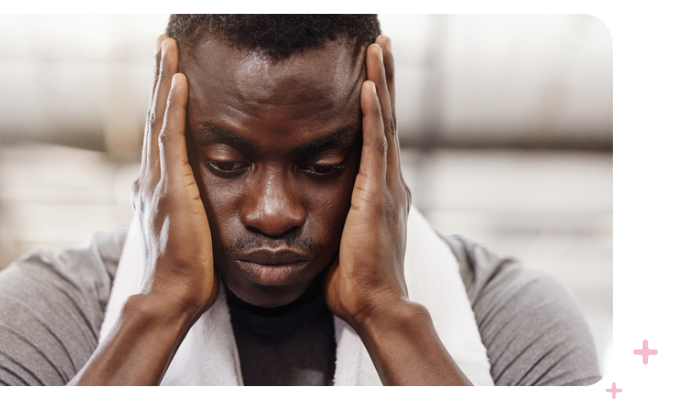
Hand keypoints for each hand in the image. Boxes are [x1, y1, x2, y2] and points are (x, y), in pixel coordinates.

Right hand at [131, 35, 218, 319]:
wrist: (175, 294)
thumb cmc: (185, 268)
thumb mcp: (179, 228)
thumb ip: (173, 204)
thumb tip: (161, 191)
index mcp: (157, 183)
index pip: (160, 131)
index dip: (163, 99)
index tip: (169, 71)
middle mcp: (153, 174)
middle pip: (154, 114)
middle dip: (159, 76)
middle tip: (163, 43)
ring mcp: (159, 179)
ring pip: (158, 117)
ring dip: (163, 79)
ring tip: (167, 46)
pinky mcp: (171, 186)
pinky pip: (171, 137)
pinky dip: (173, 107)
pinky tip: (179, 81)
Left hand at [324, 36, 410, 326]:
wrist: (375, 305)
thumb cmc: (356, 279)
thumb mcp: (346, 237)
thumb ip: (342, 215)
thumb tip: (324, 208)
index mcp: (380, 189)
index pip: (378, 133)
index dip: (378, 100)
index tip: (372, 71)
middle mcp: (389, 180)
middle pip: (386, 117)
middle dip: (384, 79)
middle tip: (381, 43)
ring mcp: (386, 185)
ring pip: (384, 122)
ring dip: (381, 83)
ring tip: (378, 48)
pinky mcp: (375, 195)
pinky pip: (372, 146)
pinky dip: (372, 114)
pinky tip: (368, 86)